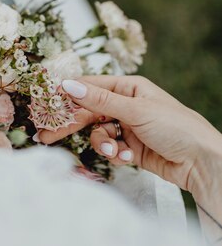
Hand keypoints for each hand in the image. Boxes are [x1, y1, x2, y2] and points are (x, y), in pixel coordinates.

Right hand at [38, 75, 221, 198]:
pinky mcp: (131, 148)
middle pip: (90, 112)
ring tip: (112, 152)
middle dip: (72, 125)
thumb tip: (69, 85)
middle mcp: (126, 105)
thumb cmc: (175, 126)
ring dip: (102, 144)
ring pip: (99, 133)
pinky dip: (115, 154)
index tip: (47, 103)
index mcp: (128, 87)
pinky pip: (111, 148)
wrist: (201, 161)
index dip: (68, 95)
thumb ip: (99, 100)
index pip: (90, 87)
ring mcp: (128, 127)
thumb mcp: (135, 110)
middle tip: (46, 136)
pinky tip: (127, 158)